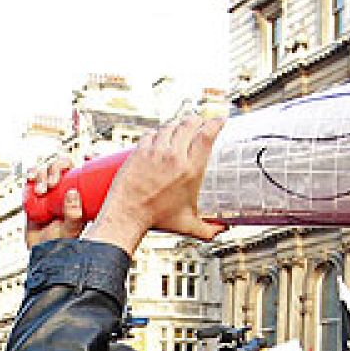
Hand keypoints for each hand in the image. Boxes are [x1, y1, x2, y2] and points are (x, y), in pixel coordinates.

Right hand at [25, 157, 85, 248]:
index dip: (87, 159)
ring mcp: (48, 190)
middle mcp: (65, 188)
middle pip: (63, 165)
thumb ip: (73, 216)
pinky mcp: (33, 194)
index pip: (84, 170)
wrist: (41, 252)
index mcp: (80, 193)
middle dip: (57, 167)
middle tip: (52, 184)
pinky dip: (31, 174)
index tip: (87, 158)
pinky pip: (31, 178)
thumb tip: (73, 192)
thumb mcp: (71, 231)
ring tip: (41, 190)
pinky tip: (31, 178)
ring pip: (46, 169)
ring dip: (42, 173)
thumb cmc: (60, 245)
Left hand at [89, 116, 226, 254]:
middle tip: (200, 121)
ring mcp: (155, 152)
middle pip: (189, 125)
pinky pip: (151, 133)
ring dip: (177, 123)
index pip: (206, 136)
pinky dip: (157, 132)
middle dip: (197, 120)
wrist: (127, 215)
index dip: (215, 123)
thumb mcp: (188, 225)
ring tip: (181, 126)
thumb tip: (222, 230)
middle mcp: (174, 157)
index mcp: (190, 171)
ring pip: (170, 126)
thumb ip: (208, 229)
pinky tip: (159, 135)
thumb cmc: (157, 220)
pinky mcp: (139, 152)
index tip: (220, 120)